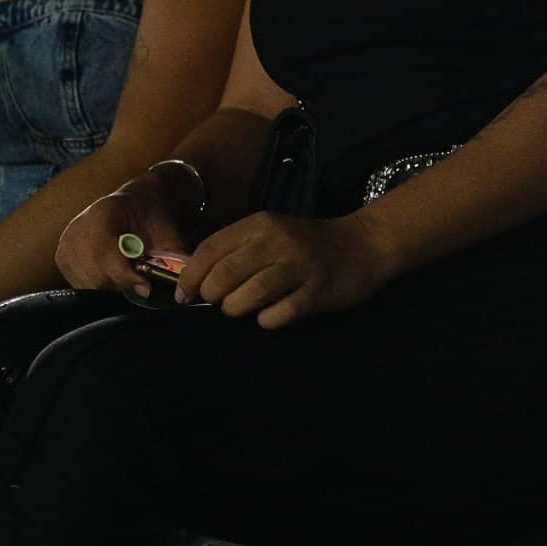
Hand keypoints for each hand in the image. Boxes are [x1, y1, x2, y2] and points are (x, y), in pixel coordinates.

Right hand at [56, 177, 197, 292]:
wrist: (134, 200)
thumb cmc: (150, 214)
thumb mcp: (165, 228)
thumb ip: (173, 252)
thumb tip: (184, 278)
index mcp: (101, 215)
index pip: (105, 255)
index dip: (126, 276)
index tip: (146, 287)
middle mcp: (77, 229)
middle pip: (96, 275)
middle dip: (121, 284)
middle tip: (140, 282)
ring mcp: (65, 244)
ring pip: (87, 284)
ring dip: (110, 287)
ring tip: (126, 273)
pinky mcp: (61, 257)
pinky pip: (79, 284)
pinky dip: (98, 286)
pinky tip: (111, 272)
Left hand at [177, 210, 393, 329]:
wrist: (363, 245)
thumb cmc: (307, 244)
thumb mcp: (271, 234)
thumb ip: (237, 251)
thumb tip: (197, 280)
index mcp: (260, 225)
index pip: (210, 249)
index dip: (190, 275)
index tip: (183, 295)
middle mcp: (277, 242)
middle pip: (225, 274)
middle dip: (213, 295)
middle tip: (220, 302)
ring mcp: (299, 267)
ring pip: (248, 296)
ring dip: (237, 309)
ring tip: (244, 309)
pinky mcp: (317, 292)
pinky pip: (278, 315)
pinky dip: (267, 320)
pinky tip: (272, 315)